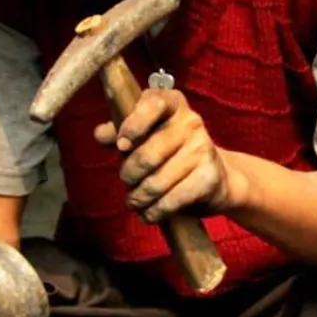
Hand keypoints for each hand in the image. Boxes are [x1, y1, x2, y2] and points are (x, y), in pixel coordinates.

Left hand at [95, 89, 241, 222]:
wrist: (216, 176)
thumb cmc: (172, 152)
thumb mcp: (147, 135)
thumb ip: (120, 132)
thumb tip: (100, 134)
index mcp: (174, 104)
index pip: (154, 103)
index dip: (133, 125)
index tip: (122, 145)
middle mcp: (192, 122)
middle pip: (146, 155)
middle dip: (128, 175)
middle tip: (127, 181)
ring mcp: (203, 150)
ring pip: (155, 183)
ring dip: (138, 198)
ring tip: (135, 201)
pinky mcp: (208, 178)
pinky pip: (170, 200)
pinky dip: (154, 212)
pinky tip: (149, 213)